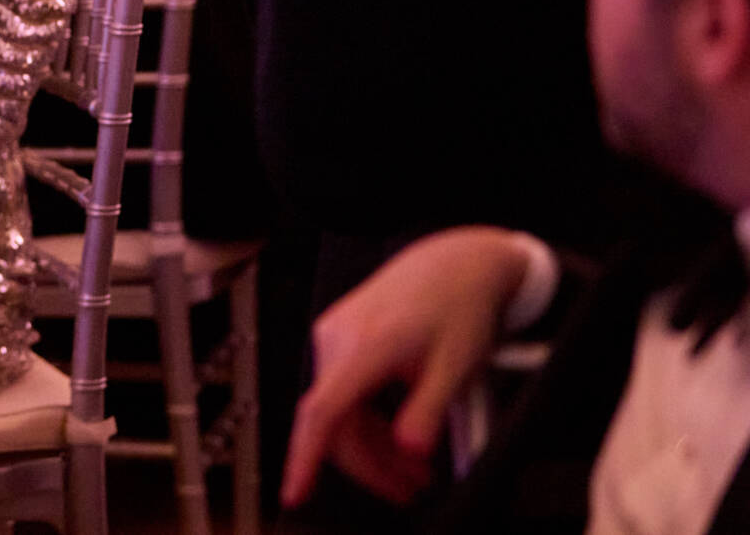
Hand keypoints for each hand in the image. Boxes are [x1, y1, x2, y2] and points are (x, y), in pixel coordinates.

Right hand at [282, 227, 534, 508]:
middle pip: (335, 421)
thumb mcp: (456, 367)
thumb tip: (407, 448)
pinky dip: (370, 418)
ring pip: (340, 410)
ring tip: (415, 468)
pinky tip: (401, 434)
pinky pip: (345, 390)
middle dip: (369, 464)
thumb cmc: (458, 303)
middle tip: (409, 488)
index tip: (295, 491)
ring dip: (373, 445)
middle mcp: (337, 339)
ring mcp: (335, 336)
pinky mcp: (342, 336)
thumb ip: (428, 412)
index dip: (305, 456)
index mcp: (364, 346)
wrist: (456, 261)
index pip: (322, 412)